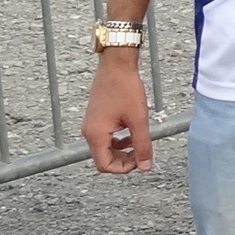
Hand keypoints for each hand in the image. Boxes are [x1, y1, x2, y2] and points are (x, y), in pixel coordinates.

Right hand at [81, 54, 152, 173]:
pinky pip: (105, 138)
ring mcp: (91, 124)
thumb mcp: (139, 120)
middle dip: (124, 160)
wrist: (116, 66)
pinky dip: (118, 140)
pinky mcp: (96, 118)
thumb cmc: (125, 89)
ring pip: (105, 149)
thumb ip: (143, 145)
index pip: (105, 165)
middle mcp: (89, 132)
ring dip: (122, 151)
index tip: (141, 160)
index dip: (124, 168)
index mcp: (96, 135)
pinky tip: (132, 134)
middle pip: (104, 159)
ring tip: (139, 143)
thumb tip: (145, 166)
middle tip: (142, 153)